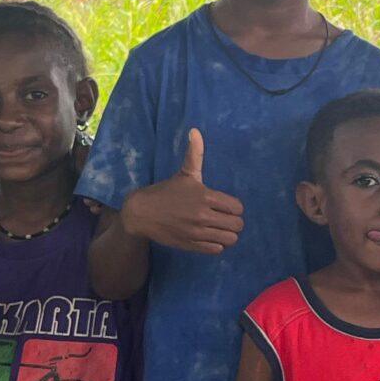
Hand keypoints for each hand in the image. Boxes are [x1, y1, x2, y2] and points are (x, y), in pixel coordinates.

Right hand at [122, 129, 243, 254]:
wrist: (141, 213)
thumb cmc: (166, 192)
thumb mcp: (184, 173)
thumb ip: (195, 154)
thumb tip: (195, 130)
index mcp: (205, 196)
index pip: (237, 208)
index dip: (235, 208)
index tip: (226, 206)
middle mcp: (203, 215)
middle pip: (237, 225)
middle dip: (233, 222)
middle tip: (224, 218)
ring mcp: (197, 232)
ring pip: (229, 239)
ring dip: (227, 235)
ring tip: (218, 229)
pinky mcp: (190, 245)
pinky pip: (215, 250)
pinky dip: (216, 244)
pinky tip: (209, 237)